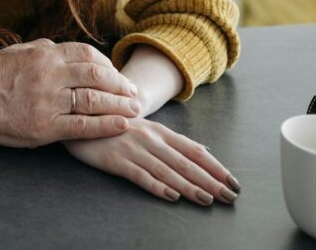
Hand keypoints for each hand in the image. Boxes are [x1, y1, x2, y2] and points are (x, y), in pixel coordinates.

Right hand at [0, 38, 140, 147]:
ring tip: (134, 109)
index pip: (86, 55)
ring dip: (118, 104)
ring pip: (93, 100)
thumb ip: (41, 49)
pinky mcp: (45, 127)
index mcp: (44, 55)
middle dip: (119, 84)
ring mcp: (48, 101)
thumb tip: (60, 47)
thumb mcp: (16, 52)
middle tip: (133, 93)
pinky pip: (82, 126)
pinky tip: (121, 124)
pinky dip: (105, 125)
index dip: (107, 64)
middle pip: (96, 76)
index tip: (117, 74)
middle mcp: (49, 75)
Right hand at [64, 118, 240, 204]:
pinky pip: (140, 176)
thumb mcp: (148, 128)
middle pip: (185, 163)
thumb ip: (174, 141)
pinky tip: (171, 196)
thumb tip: (204, 150)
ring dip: (189, 187)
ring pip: (167, 171)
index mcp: (160, 131)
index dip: (216, 167)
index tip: (233, 182)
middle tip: (229, 196)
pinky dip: (157, 186)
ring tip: (207, 199)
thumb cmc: (118, 126)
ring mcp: (134, 150)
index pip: (194, 151)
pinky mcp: (116, 161)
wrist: (82, 117)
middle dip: (210, 181)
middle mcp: (150, 139)